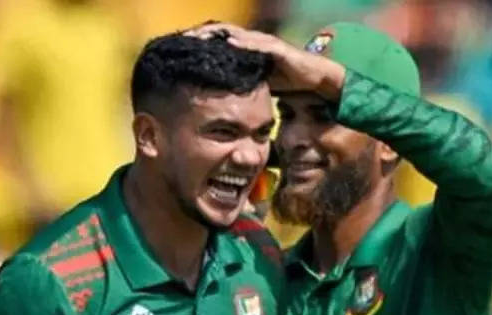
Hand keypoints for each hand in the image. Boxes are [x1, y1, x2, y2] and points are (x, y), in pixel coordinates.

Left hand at [186, 23, 346, 98]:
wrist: (315, 82)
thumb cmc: (285, 84)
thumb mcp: (252, 87)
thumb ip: (235, 88)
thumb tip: (215, 103)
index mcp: (244, 54)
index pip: (215, 45)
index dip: (196, 46)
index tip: (175, 51)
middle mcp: (252, 44)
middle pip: (220, 35)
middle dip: (199, 36)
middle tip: (178, 40)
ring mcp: (264, 44)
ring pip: (235, 35)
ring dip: (215, 35)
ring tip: (195, 37)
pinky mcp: (277, 49)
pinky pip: (256, 44)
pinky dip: (242, 43)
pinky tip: (227, 43)